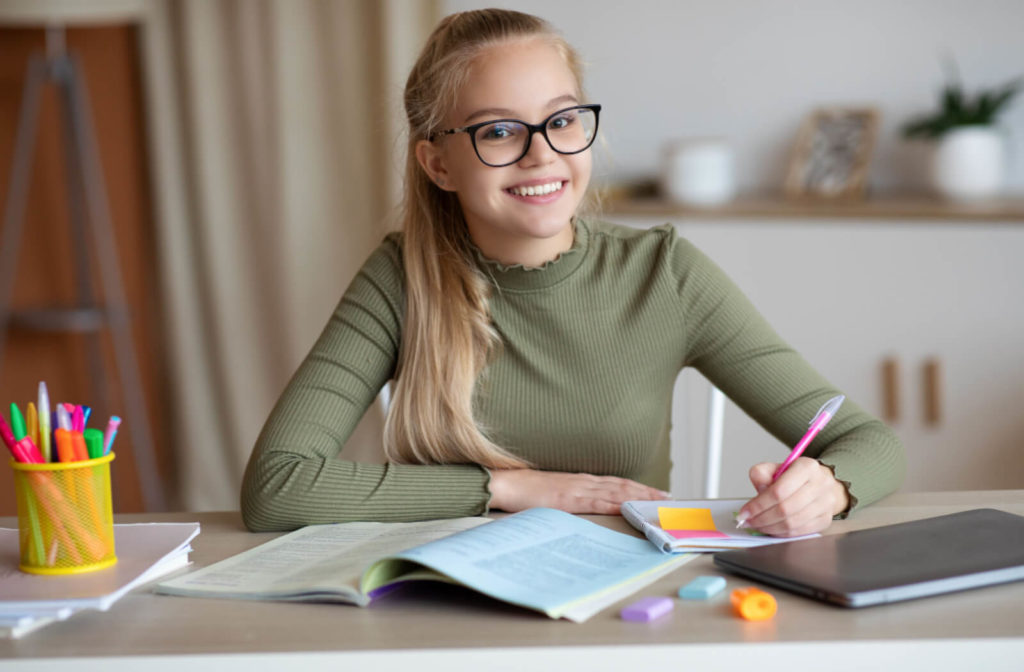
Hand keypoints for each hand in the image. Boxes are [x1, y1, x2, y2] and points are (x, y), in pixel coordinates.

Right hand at [487, 469, 670, 514]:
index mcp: (580, 480)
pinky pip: (600, 501)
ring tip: (659, 503)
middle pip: (623, 486)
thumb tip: (583, 508)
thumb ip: (570, 498)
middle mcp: (584, 481)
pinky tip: (630, 507)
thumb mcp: (553, 494)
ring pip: (617, 492)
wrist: (507, 484)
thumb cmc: (526, 491)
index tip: (656, 493)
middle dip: (647, 492)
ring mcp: (579, 489)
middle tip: (668, 499)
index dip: (638, 487)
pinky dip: (618, 503)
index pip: (616, 483)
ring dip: (640, 497)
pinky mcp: (571, 499)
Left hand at [737, 457, 849, 536]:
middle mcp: (821, 484)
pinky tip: (771, 529)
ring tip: (757, 525)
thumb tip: (759, 488)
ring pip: (792, 523)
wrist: (821, 484)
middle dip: (762, 518)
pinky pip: (799, 531)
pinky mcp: (825, 520)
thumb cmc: (795, 477)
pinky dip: (782, 533)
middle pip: (785, 508)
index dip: (758, 504)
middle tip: (748, 521)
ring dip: (770, 527)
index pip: (779, 490)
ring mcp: (826, 504)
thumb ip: (762, 474)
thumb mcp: (777, 468)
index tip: (744, 512)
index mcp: (807, 467)